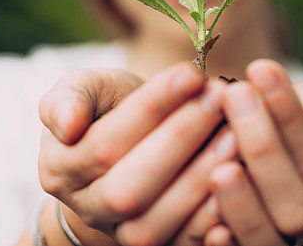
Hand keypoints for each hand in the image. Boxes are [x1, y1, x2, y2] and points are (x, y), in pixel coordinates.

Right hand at [37, 63, 238, 245]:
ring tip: (236, 133)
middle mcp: (89, 210)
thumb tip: (68, 123)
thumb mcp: (90, 90)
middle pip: (129, 187)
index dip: (151, 107)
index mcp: (60, 169)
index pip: (105, 142)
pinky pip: (185, 244)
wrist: (138, 150)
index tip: (192, 73)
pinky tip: (242, 179)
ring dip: (200, 178)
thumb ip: (71, 96)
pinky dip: (214, 218)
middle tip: (220, 99)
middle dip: (179, 139)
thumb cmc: (115, 110)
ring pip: (156, 222)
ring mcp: (123, 236)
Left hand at [204, 59, 302, 244]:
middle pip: (296, 203)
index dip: (289, 115)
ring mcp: (288, 242)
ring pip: (270, 237)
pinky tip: (210, 227)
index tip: (261, 68)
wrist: (288, 152)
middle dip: (263, 148)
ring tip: (218, 166)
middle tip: (234, 96)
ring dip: (243, 203)